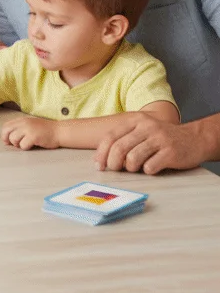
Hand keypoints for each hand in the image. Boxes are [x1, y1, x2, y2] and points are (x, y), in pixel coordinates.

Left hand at [2, 115, 58, 149]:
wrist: (59, 131)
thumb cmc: (45, 130)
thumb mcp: (31, 125)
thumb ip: (20, 128)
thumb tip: (8, 138)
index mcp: (22, 120)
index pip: (6, 125)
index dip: (4, 134)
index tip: (7, 140)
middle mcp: (23, 123)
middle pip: (7, 131)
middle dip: (7, 139)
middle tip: (12, 144)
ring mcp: (28, 129)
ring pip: (13, 139)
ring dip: (18, 144)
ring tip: (26, 144)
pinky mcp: (33, 137)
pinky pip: (23, 145)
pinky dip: (26, 148)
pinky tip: (32, 145)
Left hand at [95, 114, 210, 174]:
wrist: (195, 138)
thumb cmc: (162, 139)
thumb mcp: (142, 132)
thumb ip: (124, 140)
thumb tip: (104, 159)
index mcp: (136, 120)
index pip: (110, 137)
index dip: (101, 153)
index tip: (98, 166)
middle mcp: (147, 127)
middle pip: (119, 148)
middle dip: (113, 163)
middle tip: (114, 170)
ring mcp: (159, 139)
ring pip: (133, 158)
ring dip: (130, 168)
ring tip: (136, 168)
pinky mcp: (171, 152)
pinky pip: (150, 167)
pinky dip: (147, 171)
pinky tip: (152, 168)